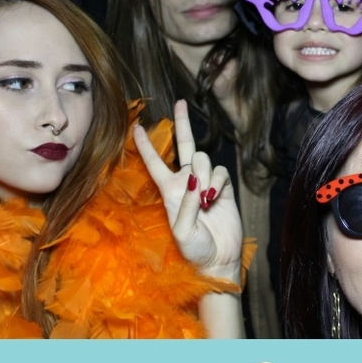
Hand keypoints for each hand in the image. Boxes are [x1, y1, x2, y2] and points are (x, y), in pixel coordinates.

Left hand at [133, 100, 242, 281]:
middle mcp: (186, 182)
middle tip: (181, 102)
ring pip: (203, 159)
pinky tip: (214, 199)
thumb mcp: (182, 231)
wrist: (218, 260)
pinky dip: (217, 183)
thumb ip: (186, 204)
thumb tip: (195, 179)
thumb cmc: (194, 250)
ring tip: (205, 199)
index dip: (146, 146)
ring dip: (203, 175)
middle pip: (184, 146)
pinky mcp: (224, 188)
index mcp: (169, 191)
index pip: (155, 163)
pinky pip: (220, 172)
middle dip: (182, 124)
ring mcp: (206, 183)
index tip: (137, 127)